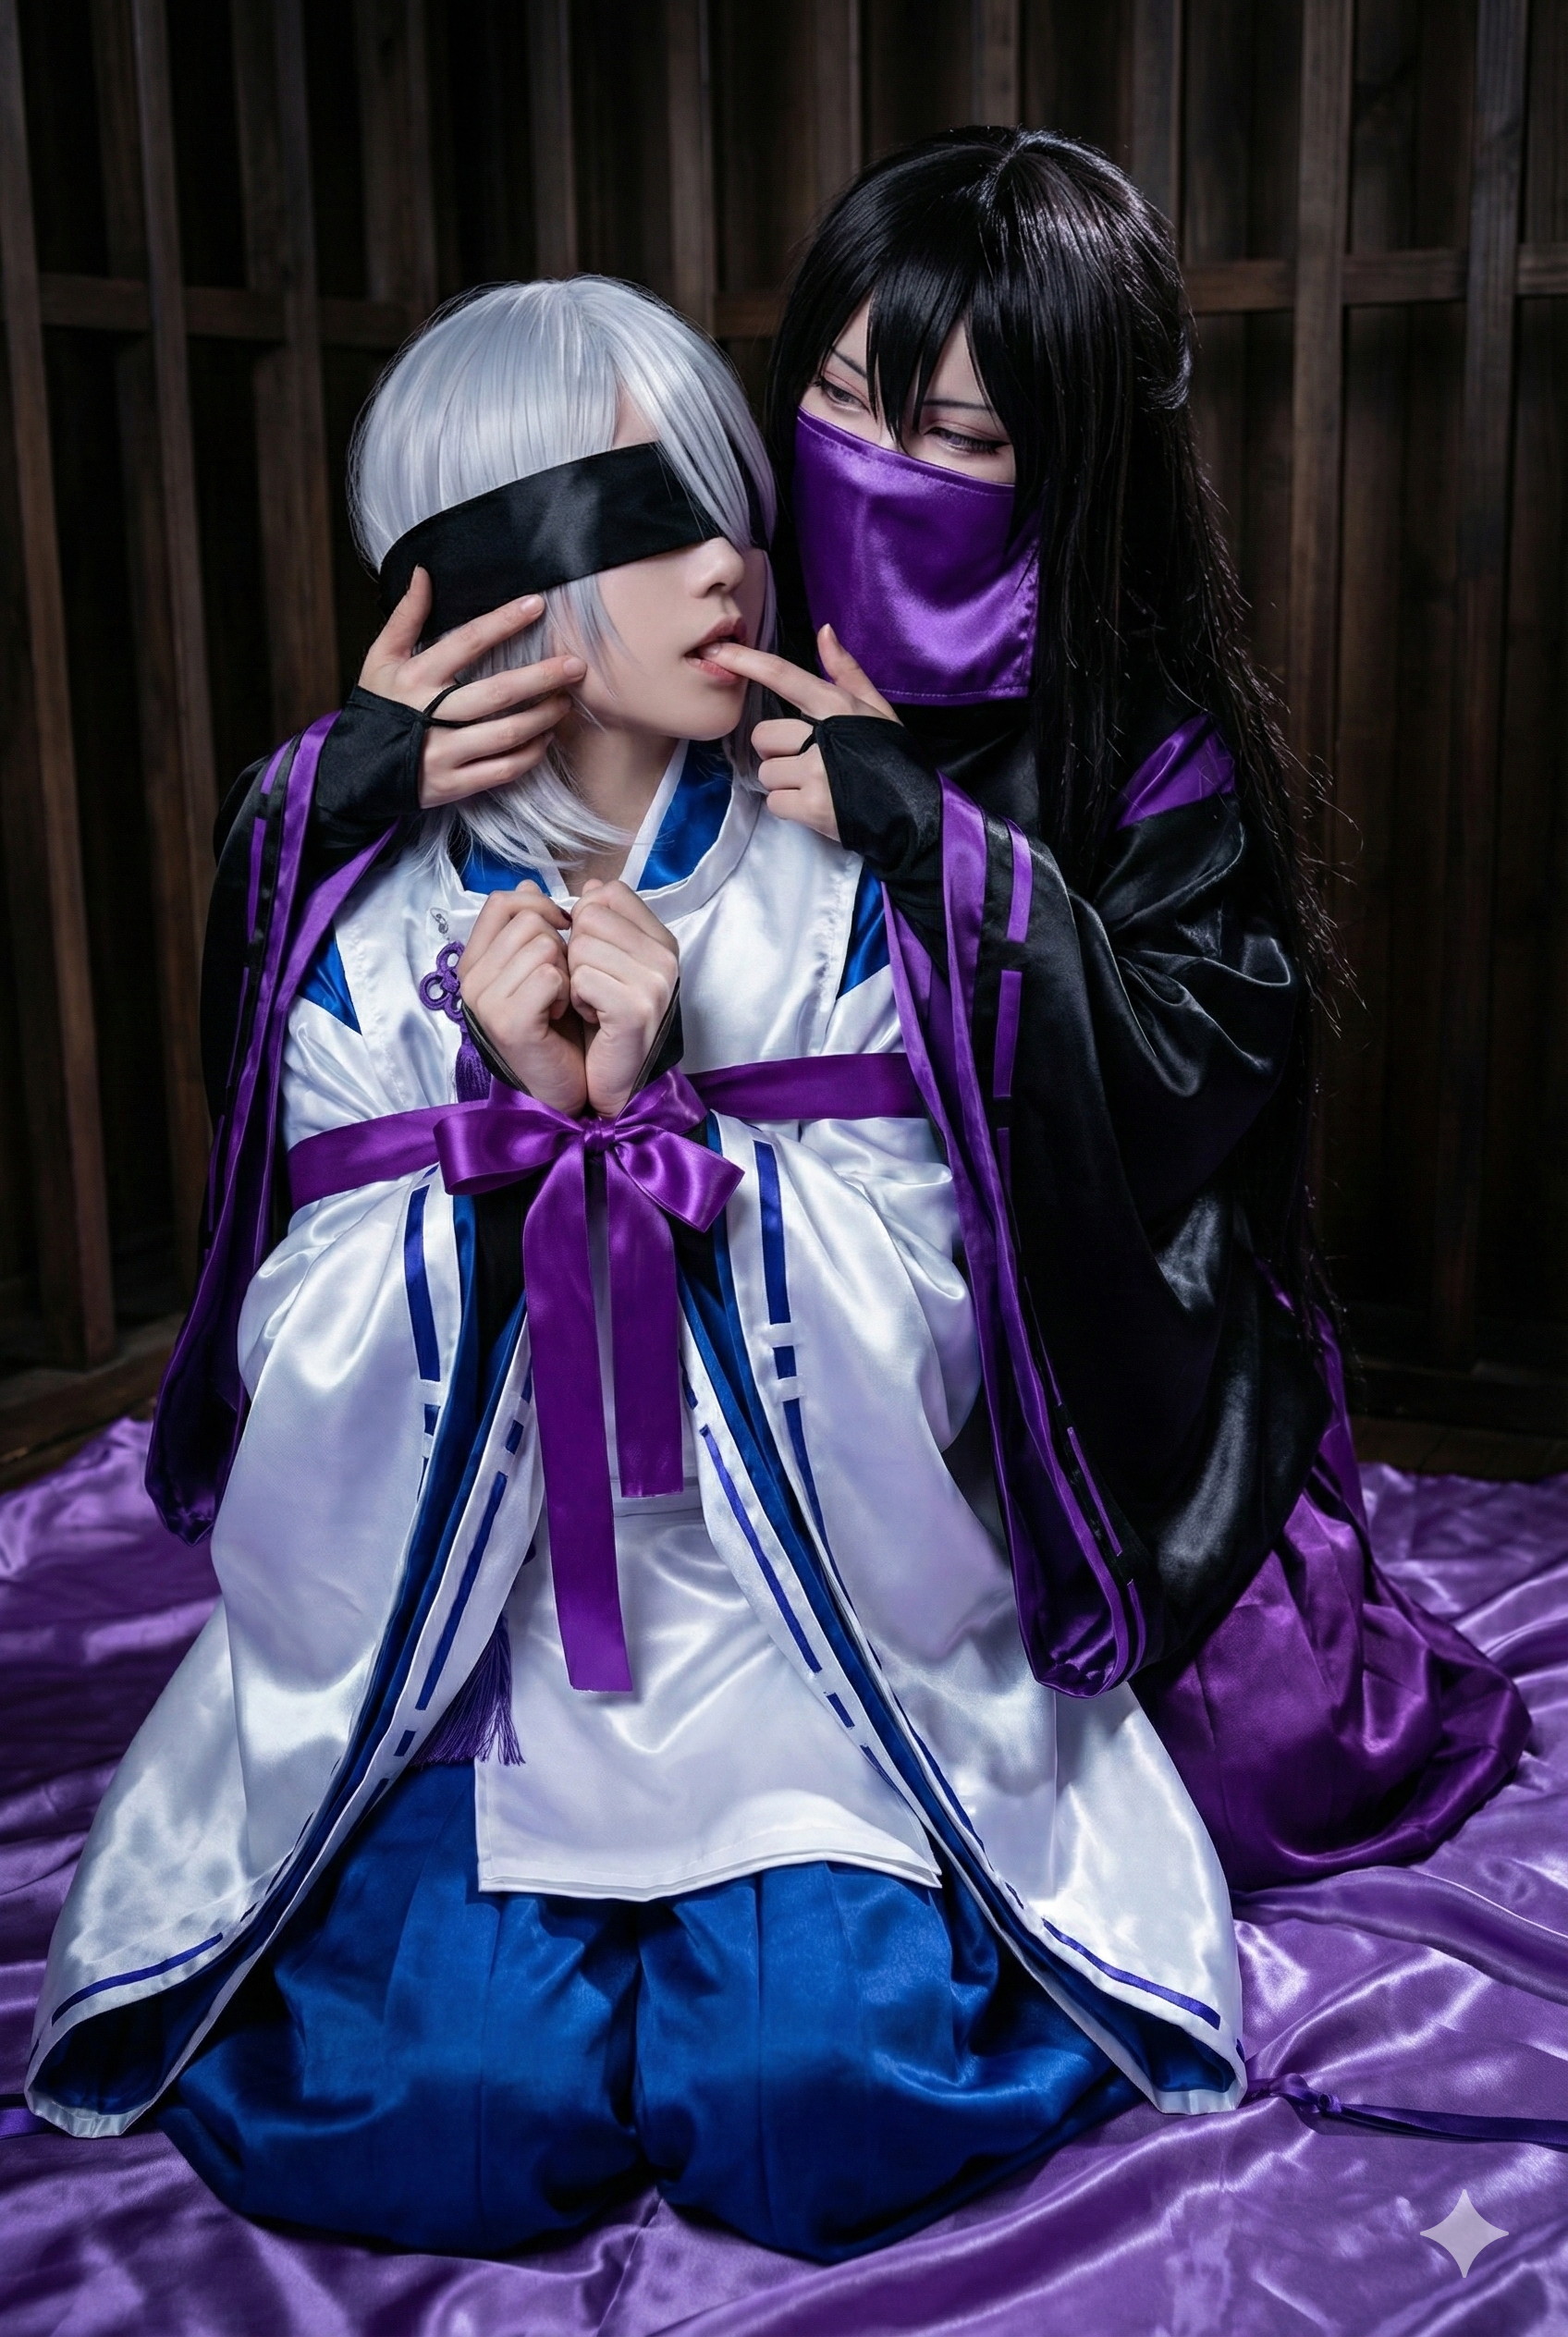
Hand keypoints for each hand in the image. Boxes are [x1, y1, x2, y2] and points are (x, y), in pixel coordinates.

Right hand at [359, 568, 585, 808]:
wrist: (355, 772)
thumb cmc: (378, 707)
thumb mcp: (381, 658)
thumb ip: (406, 616)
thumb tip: (424, 572)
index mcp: (415, 677)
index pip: (467, 642)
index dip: (503, 622)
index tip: (537, 605)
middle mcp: (429, 715)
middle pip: (497, 693)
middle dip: (542, 677)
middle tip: (576, 665)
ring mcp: (442, 753)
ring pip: (506, 734)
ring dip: (543, 717)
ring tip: (566, 701)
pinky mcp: (452, 785)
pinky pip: (502, 770)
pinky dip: (529, 755)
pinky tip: (545, 739)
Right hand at [457, 882, 586, 1112]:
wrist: (564, 1083)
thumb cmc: (556, 1026)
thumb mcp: (543, 967)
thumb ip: (531, 927)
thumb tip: (527, 882)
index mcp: (475, 961)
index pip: (501, 902)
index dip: (538, 904)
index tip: (561, 929)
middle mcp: (471, 979)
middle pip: (527, 920)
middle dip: (558, 944)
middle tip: (560, 981)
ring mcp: (485, 1001)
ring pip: (542, 945)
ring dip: (566, 970)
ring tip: (561, 1000)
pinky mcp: (508, 1022)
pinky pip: (550, 975)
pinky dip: (568, 992)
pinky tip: (562, 1013)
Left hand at [566, 882, 679, 1118]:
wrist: (618, 1081)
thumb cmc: (607, 1022)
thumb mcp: (608, 963)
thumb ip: (603, 922)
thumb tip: (592, 885)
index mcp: (661, 940)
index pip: (609, 892)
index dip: (586, 920)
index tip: (595, 957)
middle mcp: (665, 956)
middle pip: (590, 916)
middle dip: (576, 952)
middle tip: (592, 987)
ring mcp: (655, 982)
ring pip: (581, 946)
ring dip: (574, 978)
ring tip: (593, 1004)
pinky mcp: (636, 1008)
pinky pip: (582, 978)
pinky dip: (576, 999)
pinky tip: (594, 1018)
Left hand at [708, 624, 897, 842]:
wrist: (916, 814)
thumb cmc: (893, 759)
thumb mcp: (877, 710)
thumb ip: (845, 672)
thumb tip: (823, 631)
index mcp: (838, 706)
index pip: (784, 676)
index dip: (747, 662)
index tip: (718, 651)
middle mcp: (824, 737)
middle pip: (763, 735)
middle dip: (778, 753)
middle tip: (808, 764)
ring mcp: (817, 773)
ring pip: (767, 773)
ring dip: (785, 784)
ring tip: (817, 787)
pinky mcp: (812, 807)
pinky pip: (774, 803)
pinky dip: (790, 809)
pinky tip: (816, 806)